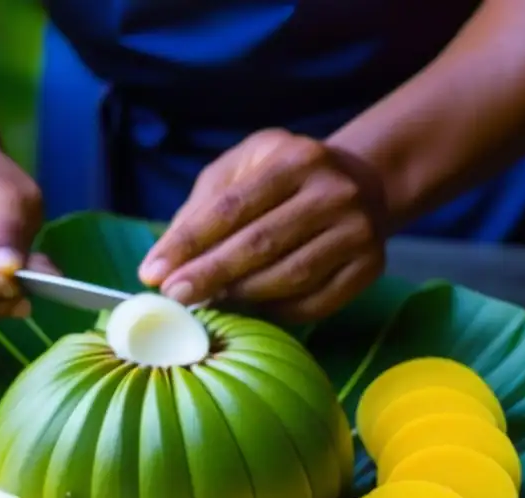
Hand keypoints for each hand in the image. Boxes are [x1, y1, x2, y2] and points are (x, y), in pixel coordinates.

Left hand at [137, 128, 386, 322]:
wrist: (362, 183)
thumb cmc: (284, 177)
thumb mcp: (242, 170)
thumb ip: (201, 208)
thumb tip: (162, 263)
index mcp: (295, 158)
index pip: (231, 207)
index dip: (188, 243)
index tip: (152, 274)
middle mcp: (333, 192)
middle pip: (260, 243)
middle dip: (209, 274)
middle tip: (173, 297)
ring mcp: (358, 231)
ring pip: (289, 277)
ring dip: (241, 296)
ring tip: (208, 303)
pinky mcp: (371, 266)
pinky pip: (315, 302)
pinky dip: (276, 311)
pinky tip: (251, 310)